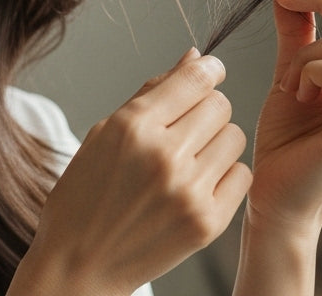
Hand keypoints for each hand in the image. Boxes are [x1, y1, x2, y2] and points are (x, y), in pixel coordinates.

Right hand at [16, 48, 251, 294]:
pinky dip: (225, 175)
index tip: (208, 72)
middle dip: (207, 108)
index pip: (194, 78)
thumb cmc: (84, 197)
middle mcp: (163, 156)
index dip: (207, 69)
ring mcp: (188, 191)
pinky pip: (242, 175)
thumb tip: (192, 57)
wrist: (80, 265)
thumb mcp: (103, 134)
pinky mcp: (207, 223)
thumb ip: (151, 93)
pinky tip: (198, 184)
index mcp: (132, 128)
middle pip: (220, 105)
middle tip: (188, 126)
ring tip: (191, 158)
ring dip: (217, 141)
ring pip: (235, 137)